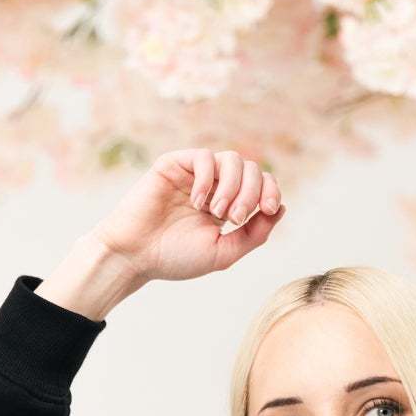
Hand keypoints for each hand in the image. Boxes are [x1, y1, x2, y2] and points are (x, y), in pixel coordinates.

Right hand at [90, 147, 284, 288]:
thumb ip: (254, 234)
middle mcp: (213, 187)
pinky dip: (207, 178)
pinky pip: (204, 157)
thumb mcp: (223, 252)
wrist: (135, 256)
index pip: (260, 185)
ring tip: (216, 212)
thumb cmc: (174, 258)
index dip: (271, 191)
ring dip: (232, 186)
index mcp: (226, 206)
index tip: (268, 210)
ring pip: (232, 159)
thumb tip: (281, 209)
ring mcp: (194, 174)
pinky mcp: (174, 164)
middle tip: (234, 217)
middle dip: (251, 192)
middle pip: (251, 169)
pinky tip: (196, 201)